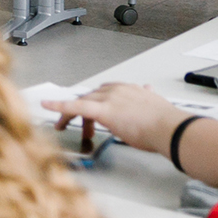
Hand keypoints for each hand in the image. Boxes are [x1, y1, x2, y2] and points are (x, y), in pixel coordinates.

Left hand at [45, 83, 191, 154]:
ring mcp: (109, 99)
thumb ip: (147, 96)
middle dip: (82, 112)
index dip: (96, 101)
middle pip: (91, 97)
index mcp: (129, 89)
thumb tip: (148, 89)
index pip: (105, 91)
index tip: (91, 108)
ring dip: (70, 114)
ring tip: (62, 125)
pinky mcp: (102, 110)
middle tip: (77, 126)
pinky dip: (60, 105)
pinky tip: (48, 106)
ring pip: (82, 102)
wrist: (169, 128)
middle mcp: (117, 90)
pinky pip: (76, 106)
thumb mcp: (154, 105)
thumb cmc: (165, 123)